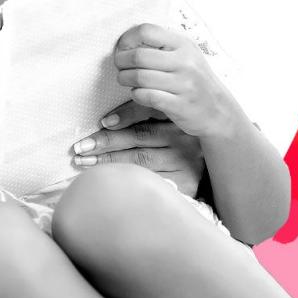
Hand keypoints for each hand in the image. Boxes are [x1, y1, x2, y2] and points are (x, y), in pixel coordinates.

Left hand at [71, 100, 205, 196]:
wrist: (218, 163)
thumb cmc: (179, 140)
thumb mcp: (167, 121)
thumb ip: (145, 112)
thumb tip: (105, 115)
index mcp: (175, 118)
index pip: (146, 115)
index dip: (123, 116)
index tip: (101, 121)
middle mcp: (181, 139)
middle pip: (138, 138)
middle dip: (105, 142)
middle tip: (79, 147)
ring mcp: (184, 163)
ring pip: (139, 161)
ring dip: (108, 161)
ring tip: (82, 161)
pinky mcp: (183, 184)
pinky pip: (148, 182)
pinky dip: (124, 180)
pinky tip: (106, 180)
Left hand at [110, 23, 238, 138]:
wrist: (219, 111)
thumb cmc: (193, 81)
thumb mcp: (185, 56)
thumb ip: (161, 46)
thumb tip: (124, 41)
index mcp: (184, 44)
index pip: (147, 31)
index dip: (127, 39)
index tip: (123, 49)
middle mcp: (186, 62)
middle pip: (138, 55)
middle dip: (121, 62)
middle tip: (120, 67)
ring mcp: (184, 84)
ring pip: (140, 77)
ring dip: (125, 79)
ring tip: (126, 80)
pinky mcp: (180, 105)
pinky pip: (147, 96)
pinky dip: (136, 95)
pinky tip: (138, 94)